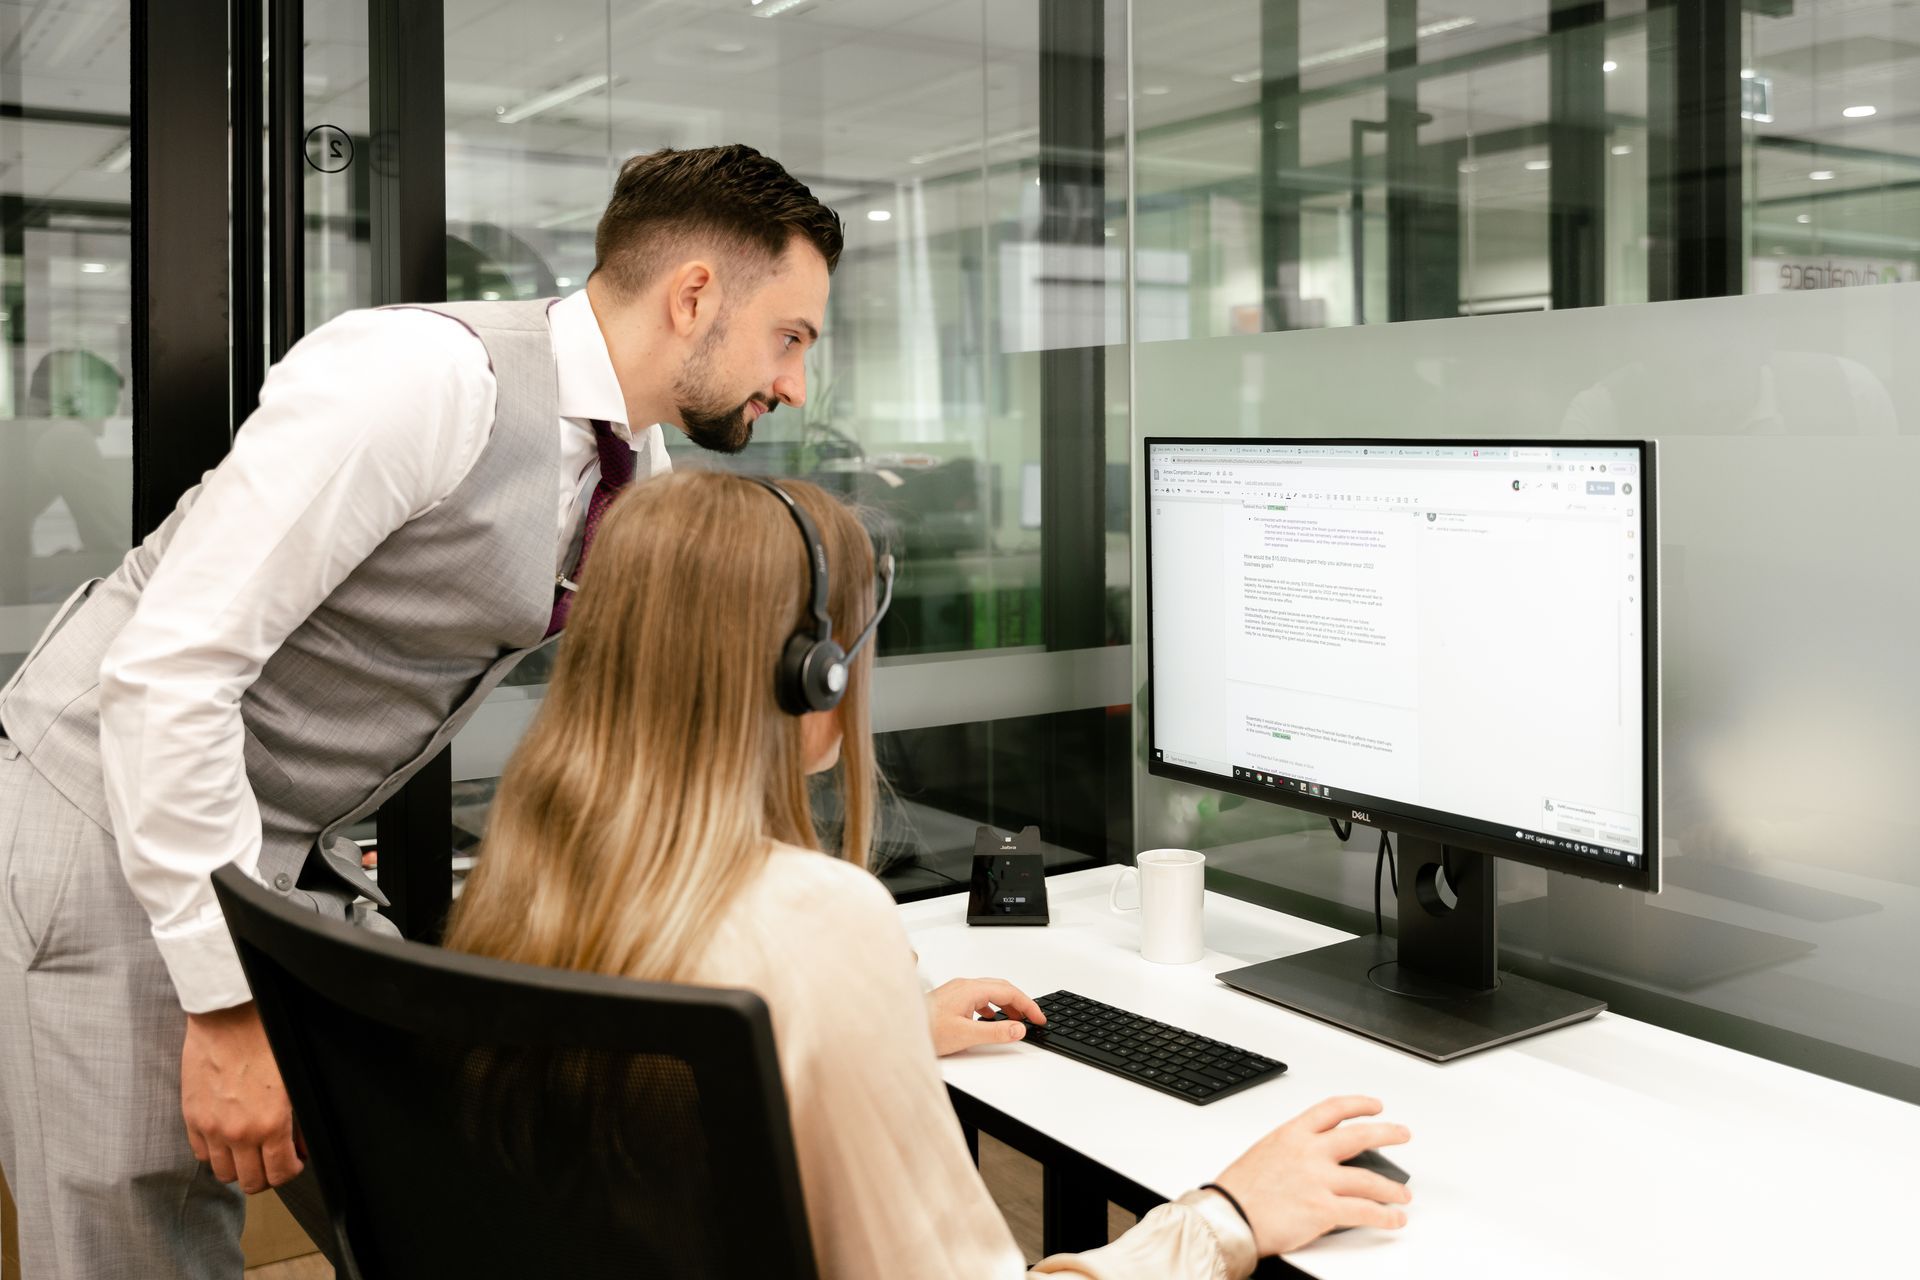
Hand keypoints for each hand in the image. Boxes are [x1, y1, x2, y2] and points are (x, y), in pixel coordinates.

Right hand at [181, 1002, 304, 1193]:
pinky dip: (215, 1152)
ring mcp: (211, 1127)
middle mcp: (238, 1133)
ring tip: (250, 1150)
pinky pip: (201, 1153)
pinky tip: (227, 1137)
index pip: (280, 1174)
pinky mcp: (191, 1116)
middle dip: (267, 1174)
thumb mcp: (294, 1082)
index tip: (293, 1160)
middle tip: (273, 1158)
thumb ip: (297, 1121)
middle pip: (250, 1182)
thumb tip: (299, 1145)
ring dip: (239, 1166)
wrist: (230, 1016)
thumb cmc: (267, 1040)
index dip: (291, 1170)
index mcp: (270, 1124)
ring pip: (223, 1173)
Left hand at [925, 977, 1046, 1056]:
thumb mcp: (965, 1035)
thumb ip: (995, 1032)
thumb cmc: (925, 1029)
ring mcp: (957, 991)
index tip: (1039, 1017)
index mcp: (970, 989)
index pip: (1008, 991)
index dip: (1028, 1004)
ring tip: (1016, 1020)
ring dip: (1007, 1004)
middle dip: (1020, 1002)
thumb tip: (1019, 1028)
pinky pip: (979, 998)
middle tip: (1034, 1018)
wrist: (898, 1030)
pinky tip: (991, 1019)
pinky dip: (992, 1007)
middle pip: (1001, 988)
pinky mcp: (951, 999)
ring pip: (990, 992)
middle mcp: (964, 986)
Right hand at [1213, 1095, 1411, 1255]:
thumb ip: (1292, 1149)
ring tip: (1403, 1193)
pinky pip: (1365, 1212)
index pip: (1333, 1109)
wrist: (1227, 1217)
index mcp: (1292, 1134)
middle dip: (1388, 1133)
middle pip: (1360, 1136)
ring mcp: (1318, 1180)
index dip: (1358, 1104)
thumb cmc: (1238, 1191)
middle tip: (1402, 1133)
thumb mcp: (1265, 1153)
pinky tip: (1394, 1219)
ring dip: (1392, 1187)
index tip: (1374, 1105)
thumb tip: (1313, 1154)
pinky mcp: (1324, 1209)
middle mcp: (1309, 1152)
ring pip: (1369, 1179)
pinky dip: (1385, 1217)